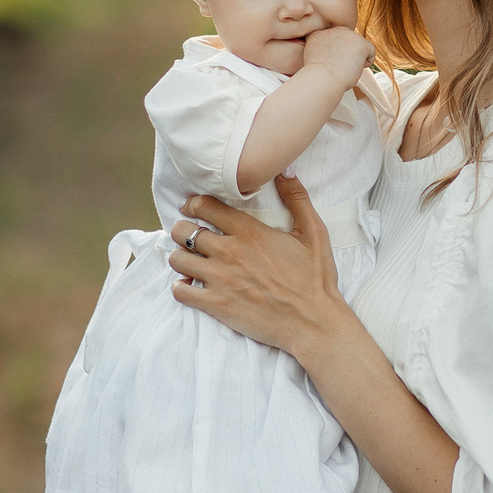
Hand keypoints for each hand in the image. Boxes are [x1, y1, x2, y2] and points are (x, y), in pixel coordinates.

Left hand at [169, 176, 344, 356]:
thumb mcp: (314, 233)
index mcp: (250, 232)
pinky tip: (190, 287)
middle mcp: (229, 252)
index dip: (194, 204)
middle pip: (183, 230)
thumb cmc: (315, 279)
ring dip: (180, 258)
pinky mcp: (216, 305)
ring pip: (177, 259)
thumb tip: (286, 170)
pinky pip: (180, 292)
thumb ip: (298, 198)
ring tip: (190, 261)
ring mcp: (220, 279)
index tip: (193, 208)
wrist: (314, 322)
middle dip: (182, 229)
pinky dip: (180, 288)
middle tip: (189, 235)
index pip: (205, 206)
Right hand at [303, 25, 373, 83]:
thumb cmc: (317, 77)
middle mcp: (333, 31)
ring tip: (346, 69)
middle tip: (339, 68)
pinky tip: (357, 69)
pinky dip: (367, 62)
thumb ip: (322, 51)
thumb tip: (336, 55)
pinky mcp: (360, 42)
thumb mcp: (313, 58)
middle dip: (347, 53)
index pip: (333, 39)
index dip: (335, 53)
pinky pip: (371, 51)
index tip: (331, 64)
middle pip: (347, 40)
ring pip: (359, 45)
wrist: (322, 79)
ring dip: (356, 58)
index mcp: (318, 34)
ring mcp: (347, 34)